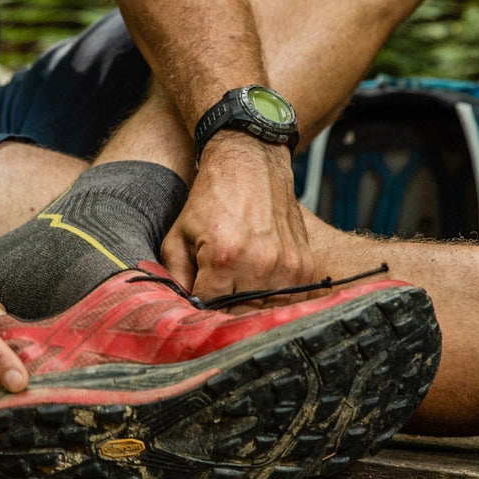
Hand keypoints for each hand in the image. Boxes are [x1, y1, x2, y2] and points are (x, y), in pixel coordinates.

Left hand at [161, 133, 312, 304]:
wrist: (251, 164)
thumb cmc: (211, 199)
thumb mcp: (179, 235)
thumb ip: (175, 275)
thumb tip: (179, 307)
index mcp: (224, 258)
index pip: (208, 309)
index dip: (199, 310)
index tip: (196, 305)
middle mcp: (259, 264)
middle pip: (237, 314)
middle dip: (222, 310)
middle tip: (215, 295)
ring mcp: (285, 266)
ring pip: (263, 310)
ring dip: (248, 306)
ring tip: (236, 287)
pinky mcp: (303, 265)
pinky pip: (287, 299)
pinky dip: (271, 297)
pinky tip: (257, 282)